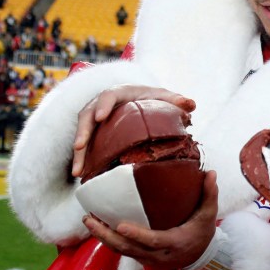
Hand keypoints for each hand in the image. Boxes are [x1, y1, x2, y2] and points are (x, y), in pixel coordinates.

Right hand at [72, 85, 196, 176]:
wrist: (140, 101)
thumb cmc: (152, 98)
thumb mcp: (164, 97)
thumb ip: (177, 100)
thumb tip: (191, 104)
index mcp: (120, 93)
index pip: (108, 96)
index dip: (103, 106)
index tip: (100, 117)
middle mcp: (102, 104)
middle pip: (87, 116)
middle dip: (82, 132)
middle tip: (79, 147)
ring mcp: (94, 118)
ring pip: (82, 133)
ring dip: (79, 152)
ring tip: (78, 172)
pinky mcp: (94, 132)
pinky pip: (85, 145)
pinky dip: (83, 159)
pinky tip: (82, 175)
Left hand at [82, 170, 218, 268]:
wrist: (200, 256)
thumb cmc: (202, 232)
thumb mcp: (208, 215)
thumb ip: (209, 194)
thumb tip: (211, 173)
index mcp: (175, 243)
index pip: (154, 241)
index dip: (136, 234)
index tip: (119, 224)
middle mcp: (159, 255)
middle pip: (129, 249)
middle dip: (107, 235)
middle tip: (90, 219)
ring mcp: (149, 259)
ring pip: (121, 251)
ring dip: (103, 238)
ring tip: (88, 220)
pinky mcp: (142, 258)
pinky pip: (122, 251)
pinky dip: (108, 241)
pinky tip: (97, 227)